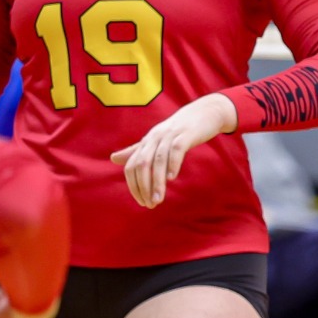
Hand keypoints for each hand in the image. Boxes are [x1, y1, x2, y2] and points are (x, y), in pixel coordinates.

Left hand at [110, 93, 237, 208]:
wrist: (205, 112)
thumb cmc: (180, 130)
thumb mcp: (156, 140)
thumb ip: (136, 150)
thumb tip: (112, 158)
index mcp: (147, 141)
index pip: (132, 166)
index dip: (134, 186)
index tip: (142, 202)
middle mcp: (154, 137)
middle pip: (142, 164)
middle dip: (143, 187)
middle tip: (150, 204)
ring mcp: (170, 135)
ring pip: (158, 160)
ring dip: (157, 182)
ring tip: (159, 199)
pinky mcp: (186, 135)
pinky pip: (176, 150)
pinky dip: (172, 164)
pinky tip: (172, 178)